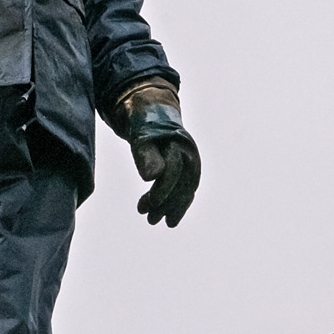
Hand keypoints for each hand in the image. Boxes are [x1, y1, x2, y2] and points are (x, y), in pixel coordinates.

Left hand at [113, 76, 200, 227]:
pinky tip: (168, 214)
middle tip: (149, 220)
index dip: (162, 191)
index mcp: (178, 144)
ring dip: (173, 207)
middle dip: (166, 204)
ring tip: (155, 221)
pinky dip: (179, 202)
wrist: (155, 112)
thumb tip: (150, 177)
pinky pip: (187, 187)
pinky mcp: (190, 167)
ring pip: (186, 189)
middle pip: (182, 184)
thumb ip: (145, 156)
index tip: (148, 207)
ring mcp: (192, 160)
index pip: (173, 172)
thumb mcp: (140, 139)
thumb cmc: (144, 125)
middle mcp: (189, 153)